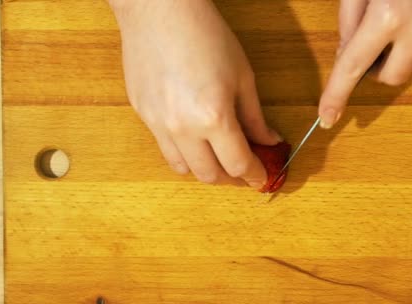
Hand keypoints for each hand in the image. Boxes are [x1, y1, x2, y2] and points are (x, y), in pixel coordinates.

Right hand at [109, 0, 281, 187]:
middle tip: (243, 170)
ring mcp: (158, 124)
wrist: (160, 11)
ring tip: (218, 158)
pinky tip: (195, 140)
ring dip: (205, 170)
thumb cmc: (204, 35)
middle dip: (231, 178)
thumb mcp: (242, 77)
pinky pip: (165, 148)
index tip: (261, 177)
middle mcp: (182, 128)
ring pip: (183, 168)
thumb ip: (255, 117)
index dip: (254, 174)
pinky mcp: (143, 116)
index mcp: (213, 117)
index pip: (238, 164)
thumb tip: (268, 140)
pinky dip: (184, 153)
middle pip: (210, 175)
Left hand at [318, 0, 411, 128]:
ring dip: (397, 46)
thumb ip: (350, 17)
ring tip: (397, 8)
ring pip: (411, 59)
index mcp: (388, 16)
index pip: (353, 68)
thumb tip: (347, 49)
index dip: (337, 95)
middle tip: (369, 42)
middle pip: (390, 78)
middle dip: (375, 70)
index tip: (327, 117)